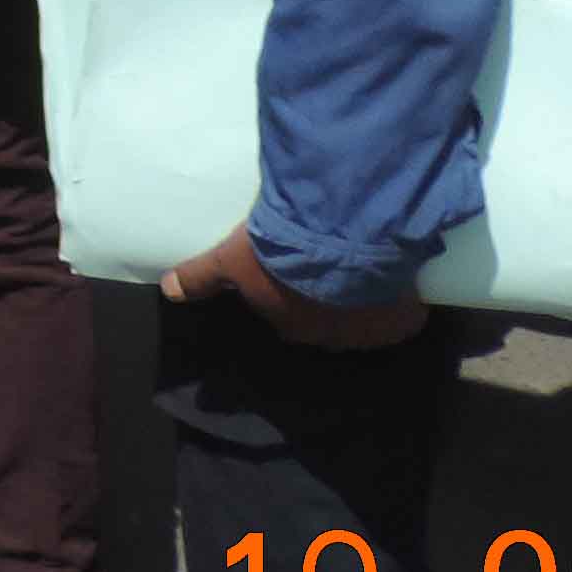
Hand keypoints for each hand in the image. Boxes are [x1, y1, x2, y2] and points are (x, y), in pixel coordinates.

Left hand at [153, 226, 426, 350]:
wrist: (338, 234)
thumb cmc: (279, 250)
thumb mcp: (230, 259)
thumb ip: (200, 276)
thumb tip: (167, 291)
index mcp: (290, 325)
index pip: (288, 320)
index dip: (290, 297)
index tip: (294, 277)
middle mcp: (330, 337)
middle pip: (328, 322)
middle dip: (327, 301)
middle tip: (329, 268)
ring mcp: (368, 331)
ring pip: (366, 319)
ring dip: (365, 300)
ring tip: (366, 267)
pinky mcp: (402, 318)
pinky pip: (404, 315)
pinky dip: (403, 302)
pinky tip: (401, 279)